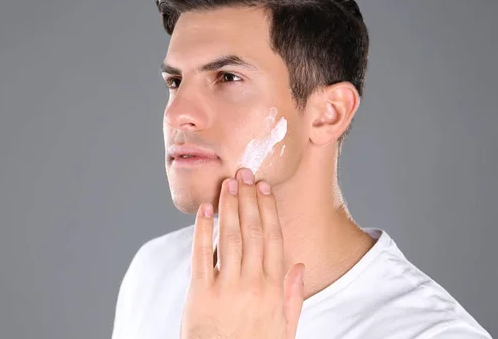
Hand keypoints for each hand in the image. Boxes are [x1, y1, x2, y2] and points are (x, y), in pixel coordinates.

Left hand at [180, 168, 304, 338]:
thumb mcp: (284, 328)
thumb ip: (292, 296)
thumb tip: (297, 265)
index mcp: (273, 289)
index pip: (273, 239)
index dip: (268, 210)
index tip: (264, 188)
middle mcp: (252, 283)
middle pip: (252, 231)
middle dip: (249, 199)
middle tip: (245, 174)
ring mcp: (225, 287)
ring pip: (230, 237)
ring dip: (229, 207)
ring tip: (228, 184)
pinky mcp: (200, 294)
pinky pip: (201, 255)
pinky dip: (203, 230)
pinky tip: (206, 211)